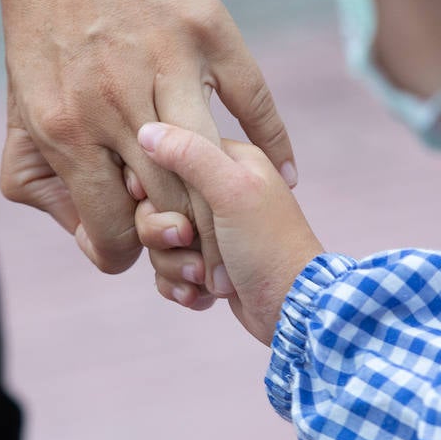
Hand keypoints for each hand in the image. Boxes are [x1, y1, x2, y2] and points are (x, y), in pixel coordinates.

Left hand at [0, 0, 296, 286]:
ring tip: (237, 235)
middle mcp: (114, 103)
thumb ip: (42, 181)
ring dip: (228, 216)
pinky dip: (275, 146)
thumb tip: (90, 239)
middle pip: (169, 211)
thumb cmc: (41, 22)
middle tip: (201, 261)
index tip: (145, 249)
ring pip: (212, 171)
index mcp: (62, 128)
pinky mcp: (210, 32)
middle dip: (187, 251)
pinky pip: (255, 104)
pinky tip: (283, 174)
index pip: (112, 234)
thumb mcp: (20, 106)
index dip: (130, 256)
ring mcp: (168, 65)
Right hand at [135, 123, 322, 343]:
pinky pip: (169, 270)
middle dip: (165, 235)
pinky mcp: (208, 265)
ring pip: (160, 242)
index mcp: (229, 162)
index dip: (156, 189)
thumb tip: (147, 130)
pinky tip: (201, 295)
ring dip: (175, 266)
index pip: (166, 159)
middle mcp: (220, 193)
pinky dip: (179, 285)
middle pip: (156, 205)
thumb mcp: (232, 191)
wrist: (293, 308)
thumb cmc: (268, 246)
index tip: (167, 208)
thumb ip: (190, 155)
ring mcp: (212, 231)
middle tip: (187, 243)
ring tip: (204, 279)